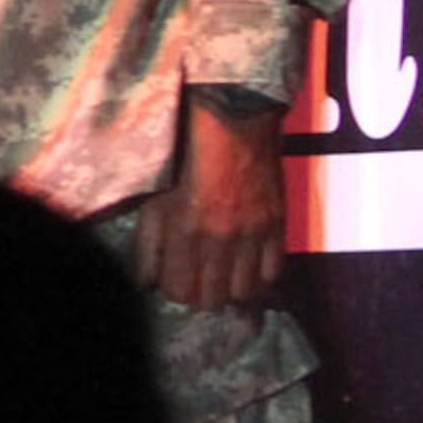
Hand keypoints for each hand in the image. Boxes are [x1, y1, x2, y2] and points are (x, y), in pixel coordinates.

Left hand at [133, 97, 286, 309]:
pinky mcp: (277, 226)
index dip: (173, 290)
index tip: (172, 280)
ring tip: (220, 278)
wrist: (232, 124)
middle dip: (199, 295)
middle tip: (195, 281)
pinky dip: (258, 279)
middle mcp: (222, 238)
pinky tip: (246, 271)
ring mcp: (253, 234)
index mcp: (186, 230)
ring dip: (229, 291)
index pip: (180, 291)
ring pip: (243, 292)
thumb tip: (145, 283)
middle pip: (212, 298)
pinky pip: (273, 273)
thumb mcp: (154, 200)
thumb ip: (148, 245)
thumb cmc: (185, 157)